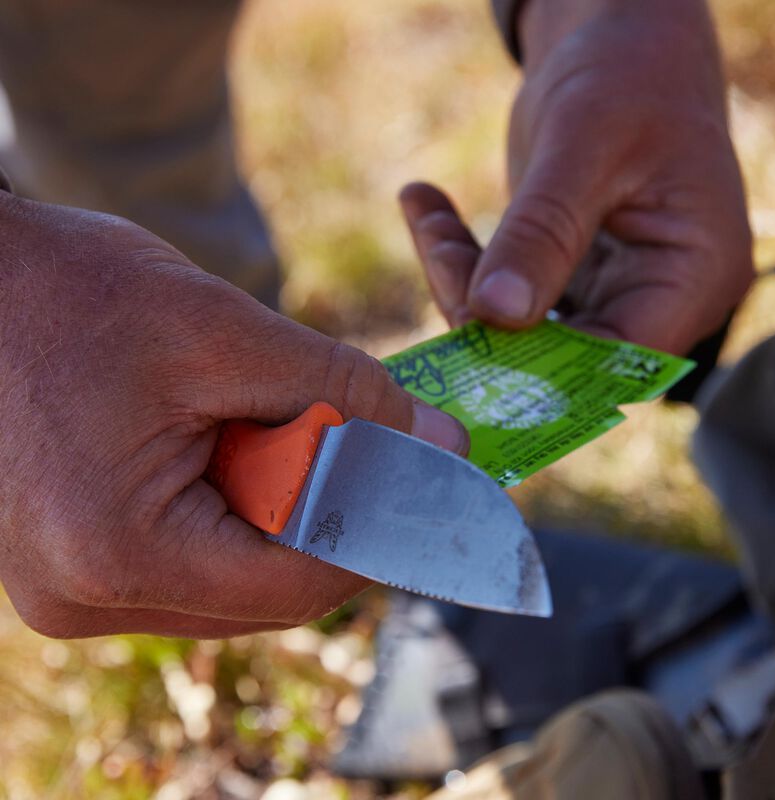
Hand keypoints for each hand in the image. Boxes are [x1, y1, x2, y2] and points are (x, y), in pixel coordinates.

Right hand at [0, 195, 466, 637]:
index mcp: (120, 551)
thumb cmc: (69, 292)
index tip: (425, 477)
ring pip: (234, 573)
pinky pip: (193, 554)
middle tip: (353, 430)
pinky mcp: (80, 559)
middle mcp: (89, 594)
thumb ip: (343, 391)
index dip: (377, 532)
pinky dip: (237, 502)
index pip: (297, 584)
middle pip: (269, 587)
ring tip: (260, 415)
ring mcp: (77, 585)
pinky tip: (224, 436)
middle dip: (329, 510)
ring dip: (281, 503)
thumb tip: (441, 441)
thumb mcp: (222, 328)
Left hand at [401, 0, 752, 352]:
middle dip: (485, 317)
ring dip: (460, 280)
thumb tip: (494, 311)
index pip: (617, 360)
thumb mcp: (587, 142)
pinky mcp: (564, 278)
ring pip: (520, 328)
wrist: (617, 40)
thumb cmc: (628, 73)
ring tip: (424, 209)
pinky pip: (504, 293)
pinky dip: (460, 257)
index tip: (469, 331)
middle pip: (559, 354)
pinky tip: (424, 205)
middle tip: (436, 251)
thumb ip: (543, 230)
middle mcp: (654, 299)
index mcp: (693, 276)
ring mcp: (608, 292)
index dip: (541, 368)